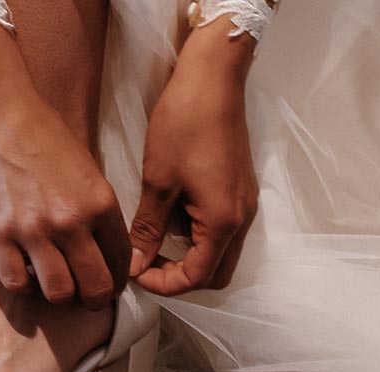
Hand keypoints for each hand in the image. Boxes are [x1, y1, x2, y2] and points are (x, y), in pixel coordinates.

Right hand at [0, 84, 130, 309]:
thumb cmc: (39, 130)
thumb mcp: (85, 166)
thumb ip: (94, 207)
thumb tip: (99, 241)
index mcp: (100, 202)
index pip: (122, 260)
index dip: (118, 279)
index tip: (109, 282)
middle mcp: (72, 220)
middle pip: (96, 287)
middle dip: (94, 298)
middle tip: (85, 297)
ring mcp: (34, 229)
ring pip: (59, 293)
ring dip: (58, 294)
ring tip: (51, 283)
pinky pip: (17, 281)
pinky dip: (22, 282)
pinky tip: (21, 270)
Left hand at [129, 46, 258, 295]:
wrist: (213, 79)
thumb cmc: (185, 124)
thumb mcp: (158, 181)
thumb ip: (148, 229)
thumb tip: (135, 263)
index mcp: (223, 222)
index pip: (197, 277)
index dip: (163, 283)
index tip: (135, 270)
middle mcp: (242, 219)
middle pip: (216, 273)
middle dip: (180, 276)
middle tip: (145, 261)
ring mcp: (244, 203)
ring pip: (221, 251)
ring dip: (189, 255)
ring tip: (153, 239)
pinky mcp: (239, 188)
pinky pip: (223, 228)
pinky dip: (198, 235)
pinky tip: (170, 214)